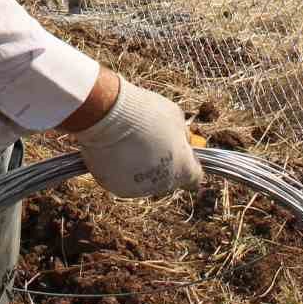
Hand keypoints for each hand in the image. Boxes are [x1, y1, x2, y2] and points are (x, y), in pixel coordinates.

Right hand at [70, 76, 202, 196]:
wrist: (107, 117)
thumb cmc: (145, 114)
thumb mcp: (175, 116)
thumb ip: (182, 133)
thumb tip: (183, 140)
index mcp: (183, 169)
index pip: (195, 178)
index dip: (190, 165)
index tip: (182, 154)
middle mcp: (164, 185)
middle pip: (168, 179)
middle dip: (163, 164)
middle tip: (150, 142)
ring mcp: (139, 189)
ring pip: (145, 181)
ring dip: (141, 167)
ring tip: (129, 143)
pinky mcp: (117, 188)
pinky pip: (123, 179)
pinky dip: (121, 169)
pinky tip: (115, 150)